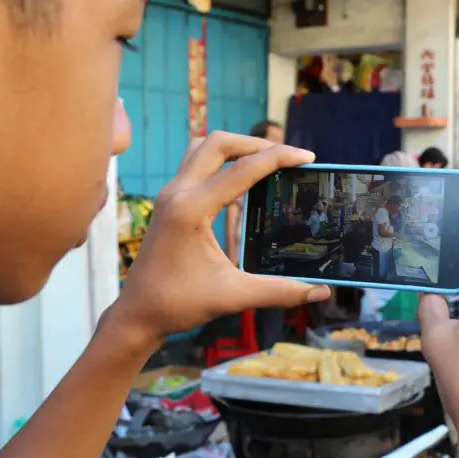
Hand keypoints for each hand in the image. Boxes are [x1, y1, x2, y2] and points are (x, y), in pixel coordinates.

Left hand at [113, 132, 330, 343]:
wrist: (137, 314)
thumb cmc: (177, 304)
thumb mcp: (233, 296)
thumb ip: (280, 292)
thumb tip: (321, 293)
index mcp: (191, 208)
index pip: (242, 169)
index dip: (278, 158)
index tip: (307, 157)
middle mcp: (177, 193)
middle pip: (218, 143)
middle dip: (256, 144)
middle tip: (287, 156)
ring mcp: (170, 195)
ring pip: (203, 149)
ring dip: (235, 148)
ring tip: (266, 161)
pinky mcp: (169, 202)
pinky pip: (197, 167)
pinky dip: (223, 165)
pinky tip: (244, 186)